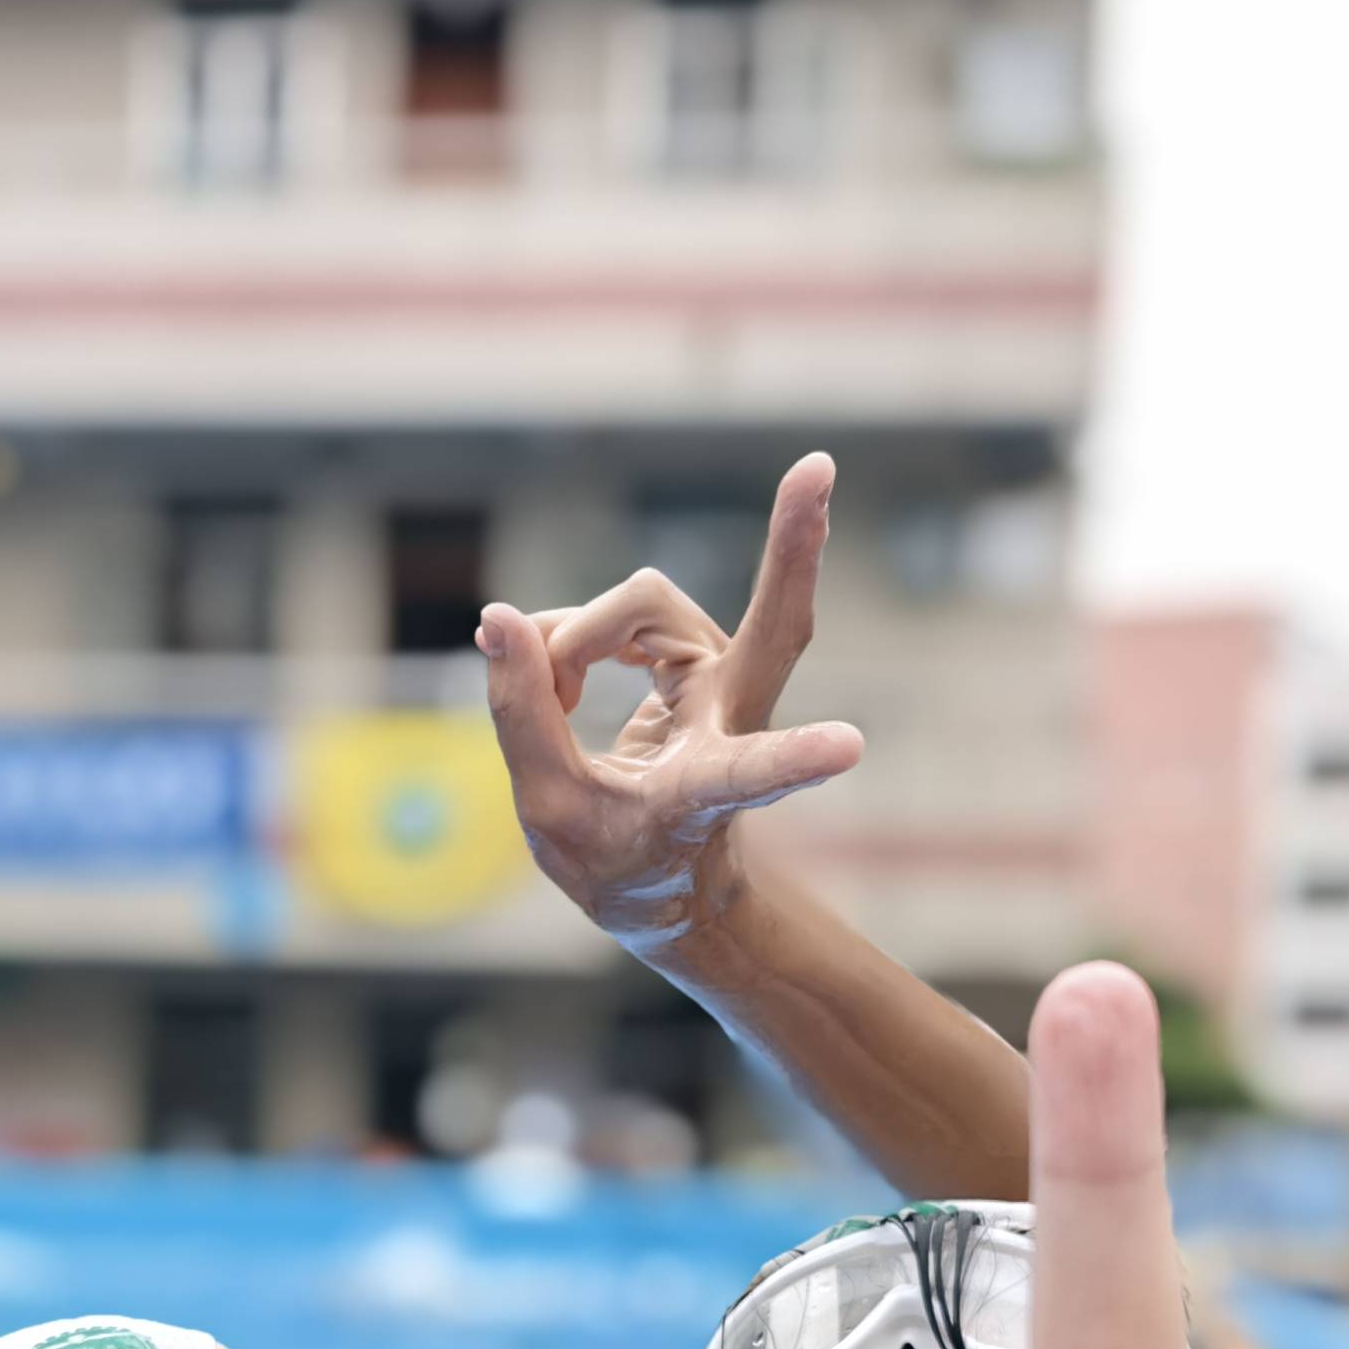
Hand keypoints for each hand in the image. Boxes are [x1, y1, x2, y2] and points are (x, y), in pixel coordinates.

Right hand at [476, 452, 864, 951]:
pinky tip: (552, 679)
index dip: (794, 757)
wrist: (663, 881)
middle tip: (817, 467)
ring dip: (573, 644)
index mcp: (708, 793)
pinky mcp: (699, 657)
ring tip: (540, 700)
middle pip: (773, 622)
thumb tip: (498, 617)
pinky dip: (576, 640)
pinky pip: (628, 612)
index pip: (753, 772)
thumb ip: (522, 717)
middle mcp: (734, 723)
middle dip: (794, 546)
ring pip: (643, 607)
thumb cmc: (618, 863)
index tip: (850, 747)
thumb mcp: (551, 812)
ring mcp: (723, 681)